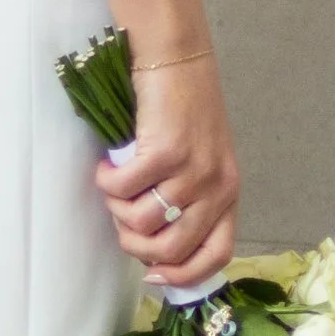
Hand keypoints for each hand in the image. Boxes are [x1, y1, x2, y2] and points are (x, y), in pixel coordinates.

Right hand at [95, 54, 239, 291]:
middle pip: (171, 249)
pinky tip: (106, 165)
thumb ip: (188, 200)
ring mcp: (192, 171)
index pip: (216, 255)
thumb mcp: (200, 162)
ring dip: (116, 207)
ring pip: (141, 222)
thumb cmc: (184, 110)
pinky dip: (106, 181)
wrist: (177, 60)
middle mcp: (216, 187)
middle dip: (135, 244)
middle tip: (120, 217)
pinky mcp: (165, 152)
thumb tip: (153, 242)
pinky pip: (122, 189)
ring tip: (114, 184)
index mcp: (228, 194)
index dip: (182, 275)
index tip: (152, 274)